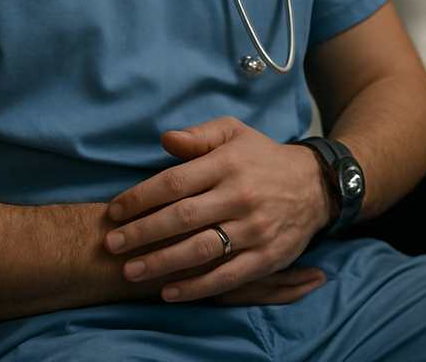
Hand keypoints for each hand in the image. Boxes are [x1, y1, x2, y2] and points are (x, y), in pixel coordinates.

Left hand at [104, 117, 331, 302]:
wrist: (314, 185)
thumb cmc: (261, 156)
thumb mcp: (233, 132)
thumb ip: (198, 136)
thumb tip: (165, 140)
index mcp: (229, 163)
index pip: (175, 182)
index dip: (141, 197)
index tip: (114, 211)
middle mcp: (240, 195)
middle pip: (182, 218)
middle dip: (142, 232)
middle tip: (111, 244)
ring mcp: (254, 229)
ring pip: (200, 250)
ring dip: (161, 263)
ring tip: (130, 271)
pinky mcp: (266, 257)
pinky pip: (226, 276)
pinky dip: (196, 288)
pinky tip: (169, 291)